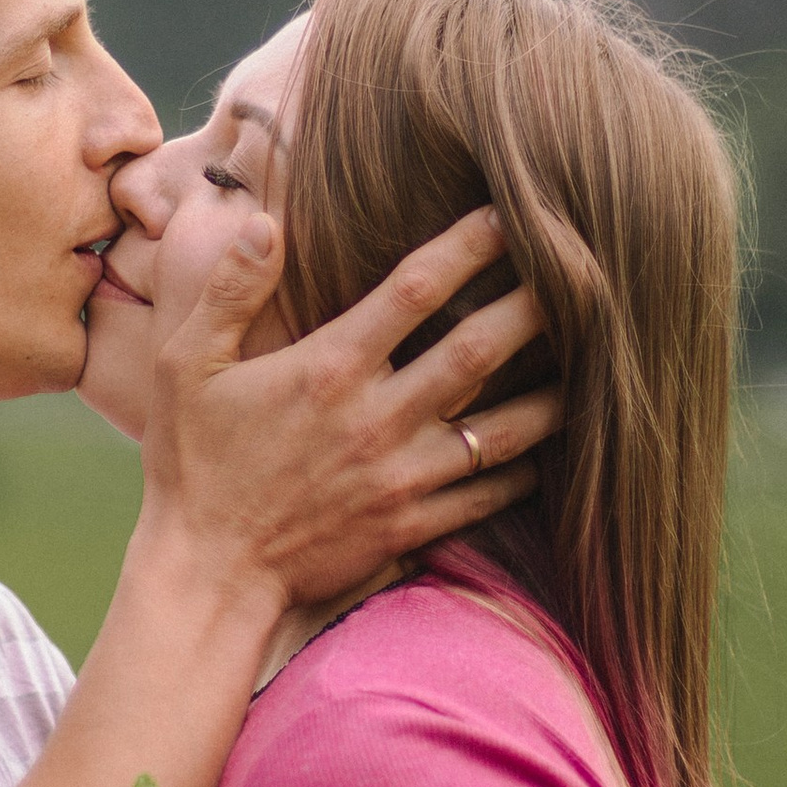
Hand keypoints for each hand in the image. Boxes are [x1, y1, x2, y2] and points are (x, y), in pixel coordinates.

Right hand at [142, 204, 562, 611]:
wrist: (208, 573)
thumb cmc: (193, 463)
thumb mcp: (187, 365)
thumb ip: (230, 291)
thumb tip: (269, 223)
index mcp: (329, 368)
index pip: (414, 290)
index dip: (467, 245)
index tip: (508, 212)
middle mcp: (377, 418)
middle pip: (479, 349)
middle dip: (536, 306)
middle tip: (587, 271)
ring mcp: (402, 475)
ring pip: (502, 427)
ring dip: (554, 391)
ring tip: (600, 360)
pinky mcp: (411, 525)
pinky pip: (487, 494)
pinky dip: (527, 469)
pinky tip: (552, 447)